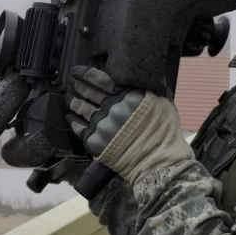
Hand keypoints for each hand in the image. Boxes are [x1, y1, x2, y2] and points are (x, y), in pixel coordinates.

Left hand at [66, 66, 192, 184]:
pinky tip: (71, 118)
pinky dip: (73, 122)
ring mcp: (102, 124)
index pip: (98, 79)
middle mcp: (112, 107)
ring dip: (74, 102)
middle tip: (75, 84)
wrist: (159, 162)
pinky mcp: (95, 141)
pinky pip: (78, 128)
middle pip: (87, 92)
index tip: (78, 72)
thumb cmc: (164, 133)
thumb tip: (150, 75)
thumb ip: (152, 88)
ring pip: (80, 108)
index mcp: (127, 95)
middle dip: (79, 87)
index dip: (84, 74)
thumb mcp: (163, 102)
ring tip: (71, 100)